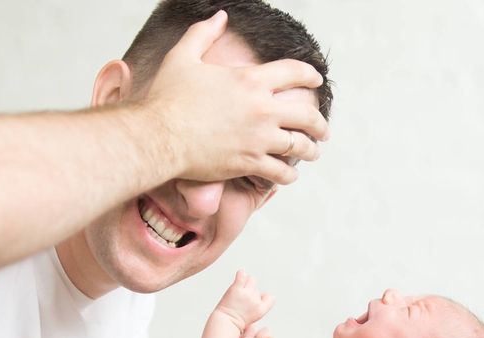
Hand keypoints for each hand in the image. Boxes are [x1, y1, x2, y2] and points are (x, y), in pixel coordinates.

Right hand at [140, 11, 329, 186]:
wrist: (159, 136)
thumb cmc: (167, 98)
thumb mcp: (183, 56)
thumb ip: (203, 33)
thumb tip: (220, 16)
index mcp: (250, 80)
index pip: (295, 72)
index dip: (310, 75)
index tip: (317, 82)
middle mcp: (261, 109)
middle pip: (306, 115)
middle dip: (320, 124)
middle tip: (323, 130)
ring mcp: (258, 138)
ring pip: (298, 145)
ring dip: (310, 150)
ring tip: (314, 152)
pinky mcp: (249, 162)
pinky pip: (280, 171)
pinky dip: (289, 174)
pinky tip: (291, 175)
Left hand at [217, 270, 274, 330]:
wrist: (225, 321)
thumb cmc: (235, 321)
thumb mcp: (255, 317)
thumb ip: (262, 305)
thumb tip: (265, 295)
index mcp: (261, 309)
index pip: (270, 297)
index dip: (263, 298)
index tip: (254, 301)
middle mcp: (255, 301)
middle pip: (257, 287)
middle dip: (250, 290)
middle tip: (240, 297)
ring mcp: (246, 294)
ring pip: (251, 279)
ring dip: (245, 282)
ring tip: (238, 289)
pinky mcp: (237, 288)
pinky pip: (242, 274)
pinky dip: (241, 274)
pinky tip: (238, 278)